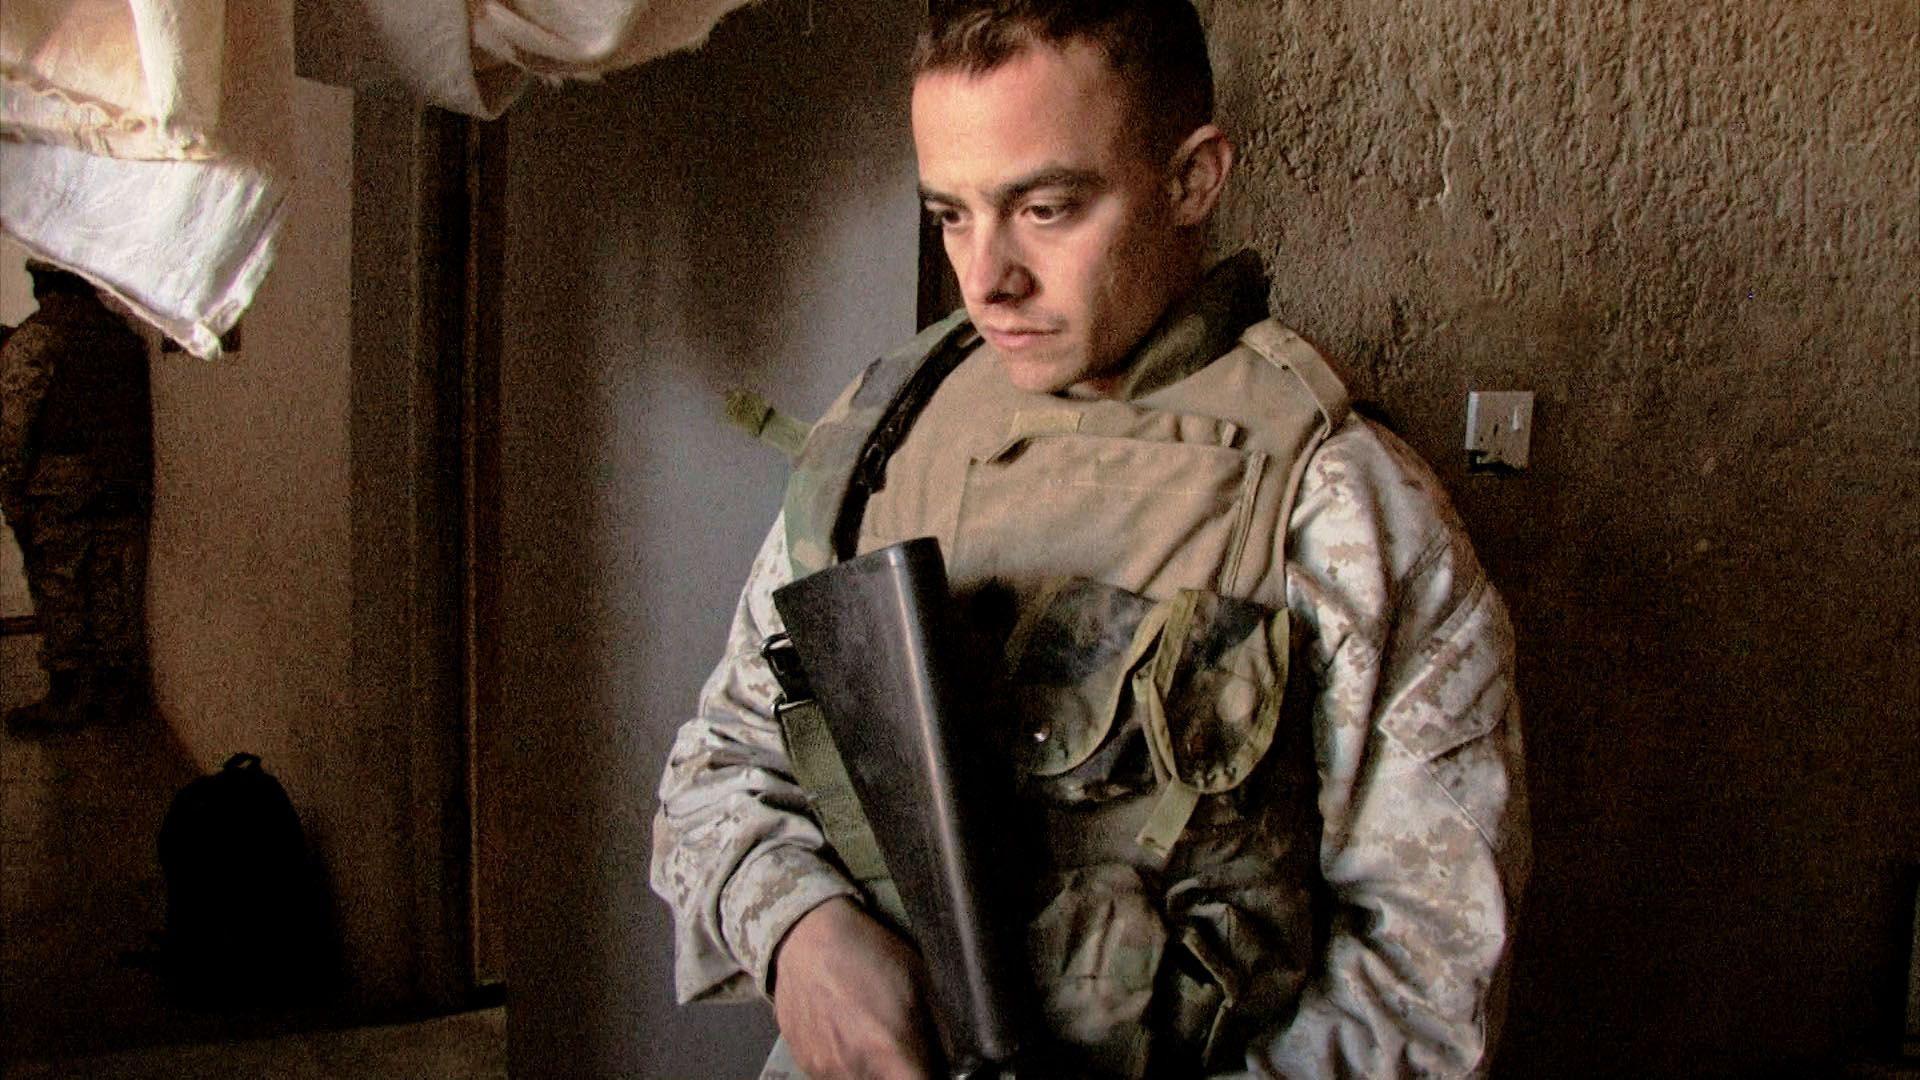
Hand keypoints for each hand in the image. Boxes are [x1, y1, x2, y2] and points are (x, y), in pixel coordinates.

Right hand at [772, 896, 940, 1078]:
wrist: (806, 937)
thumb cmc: (865, 950)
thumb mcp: (921, 979)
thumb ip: (942, 1029)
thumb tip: (954, 1058)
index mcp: (888, 1049)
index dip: (931, 1077)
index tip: (932, 1065)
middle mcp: (854, 1068)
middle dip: (903, 1073)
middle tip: (906, 1050)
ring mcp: (824, 1070)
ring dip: (876, 1071)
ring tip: (875, 1038)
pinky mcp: (806, 1064)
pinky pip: (835, 1077)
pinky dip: (849, 1065)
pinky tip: (850, 1034)